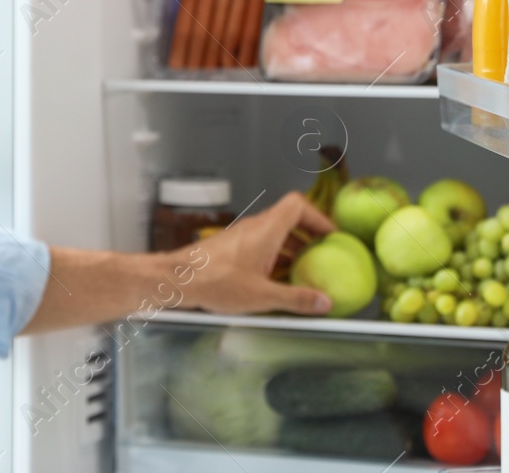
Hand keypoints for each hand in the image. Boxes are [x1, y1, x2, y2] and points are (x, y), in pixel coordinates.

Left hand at [171, 191, 335, 315]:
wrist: (177, 280)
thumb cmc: (217, 282)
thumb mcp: (262, 296)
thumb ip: (296, 299)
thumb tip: (325, 303)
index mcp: (266, 230)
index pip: (297, 205)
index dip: (318, 216)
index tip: (331, 235)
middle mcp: (254, 227)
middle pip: (288, 219)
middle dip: (308, 235)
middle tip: (323, 254)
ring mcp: (241, 236)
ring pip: (273, 233)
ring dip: (291, 247)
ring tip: (304, 270)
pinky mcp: (231, 248)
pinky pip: (260, 245)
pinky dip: (274, 256)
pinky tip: (276, 279)